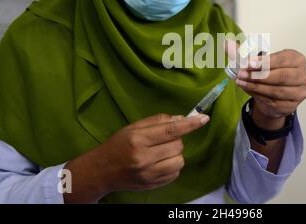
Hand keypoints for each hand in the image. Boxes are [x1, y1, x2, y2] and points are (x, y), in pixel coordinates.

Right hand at [64, 113, 208, 202]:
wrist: (101, 171)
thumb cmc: (118, 145)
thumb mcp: (133, 127)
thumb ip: (157, 121)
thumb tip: (181, 118)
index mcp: (138, 139)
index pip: (171, 130)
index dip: (190, 124)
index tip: (204, 118)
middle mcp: (144, 158)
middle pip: (178, 145)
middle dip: (176, 139)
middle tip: (162, 140)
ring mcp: (149, 174)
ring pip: (180, 160)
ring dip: (175, 153)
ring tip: (161, 152)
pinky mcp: (153, 185)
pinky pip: (176, 173)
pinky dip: (172, 165)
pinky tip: (160, 162)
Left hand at [235, 49, 305, 120]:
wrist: (273, 95)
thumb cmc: (268, 74)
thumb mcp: (255, 62)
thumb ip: (241, 53)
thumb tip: (226, 43)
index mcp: (296, 59)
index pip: (281, 59)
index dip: (264, 62)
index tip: (248, 63)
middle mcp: (302, 75)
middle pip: (281, 76)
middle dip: (259, 75)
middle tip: (241, 74)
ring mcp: (299, 92)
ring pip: (277, 90)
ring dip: (256, 87)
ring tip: (241, 83)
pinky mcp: (292, 105)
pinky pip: (275, 102)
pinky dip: (260, 96)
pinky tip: (249, 91)